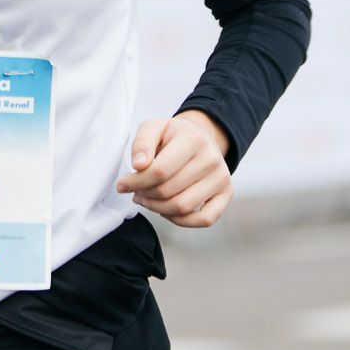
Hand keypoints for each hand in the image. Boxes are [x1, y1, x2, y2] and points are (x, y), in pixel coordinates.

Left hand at [114, 110, 232, 227]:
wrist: (200, 137)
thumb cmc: (173, 136)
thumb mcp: (153, 128)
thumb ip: (142, 143)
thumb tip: (139, 165)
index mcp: (193, 139)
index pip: (160, 171)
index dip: (136, 182)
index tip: (123, 185)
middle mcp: (212, 160)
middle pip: (169, 191)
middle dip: (145, 195)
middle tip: (136, 192)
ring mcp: (222, 178)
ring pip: (183, 207)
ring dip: (157, 208)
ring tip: (146, 199)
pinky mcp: (226, 194)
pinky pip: (205, 219)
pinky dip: (181, 221)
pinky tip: (166, 211)